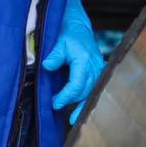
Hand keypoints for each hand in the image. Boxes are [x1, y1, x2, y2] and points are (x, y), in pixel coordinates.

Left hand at [42, 0, 104, 124]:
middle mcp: (95, 67)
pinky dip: (90, 100)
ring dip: (83, 104)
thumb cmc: (67, 34)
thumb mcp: (57, 42)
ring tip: (74, 120)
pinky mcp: (99, 72)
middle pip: (84, 91)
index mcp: (84, 61)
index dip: (65, 97)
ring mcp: (99, 70)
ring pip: (91, 91)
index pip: (76, 85)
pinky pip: (96, 89)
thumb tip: (46, 66)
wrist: (78, 26)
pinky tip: (84, 112)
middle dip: (71, 101)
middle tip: (55, 106)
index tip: (54, 103)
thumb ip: (53, 55)